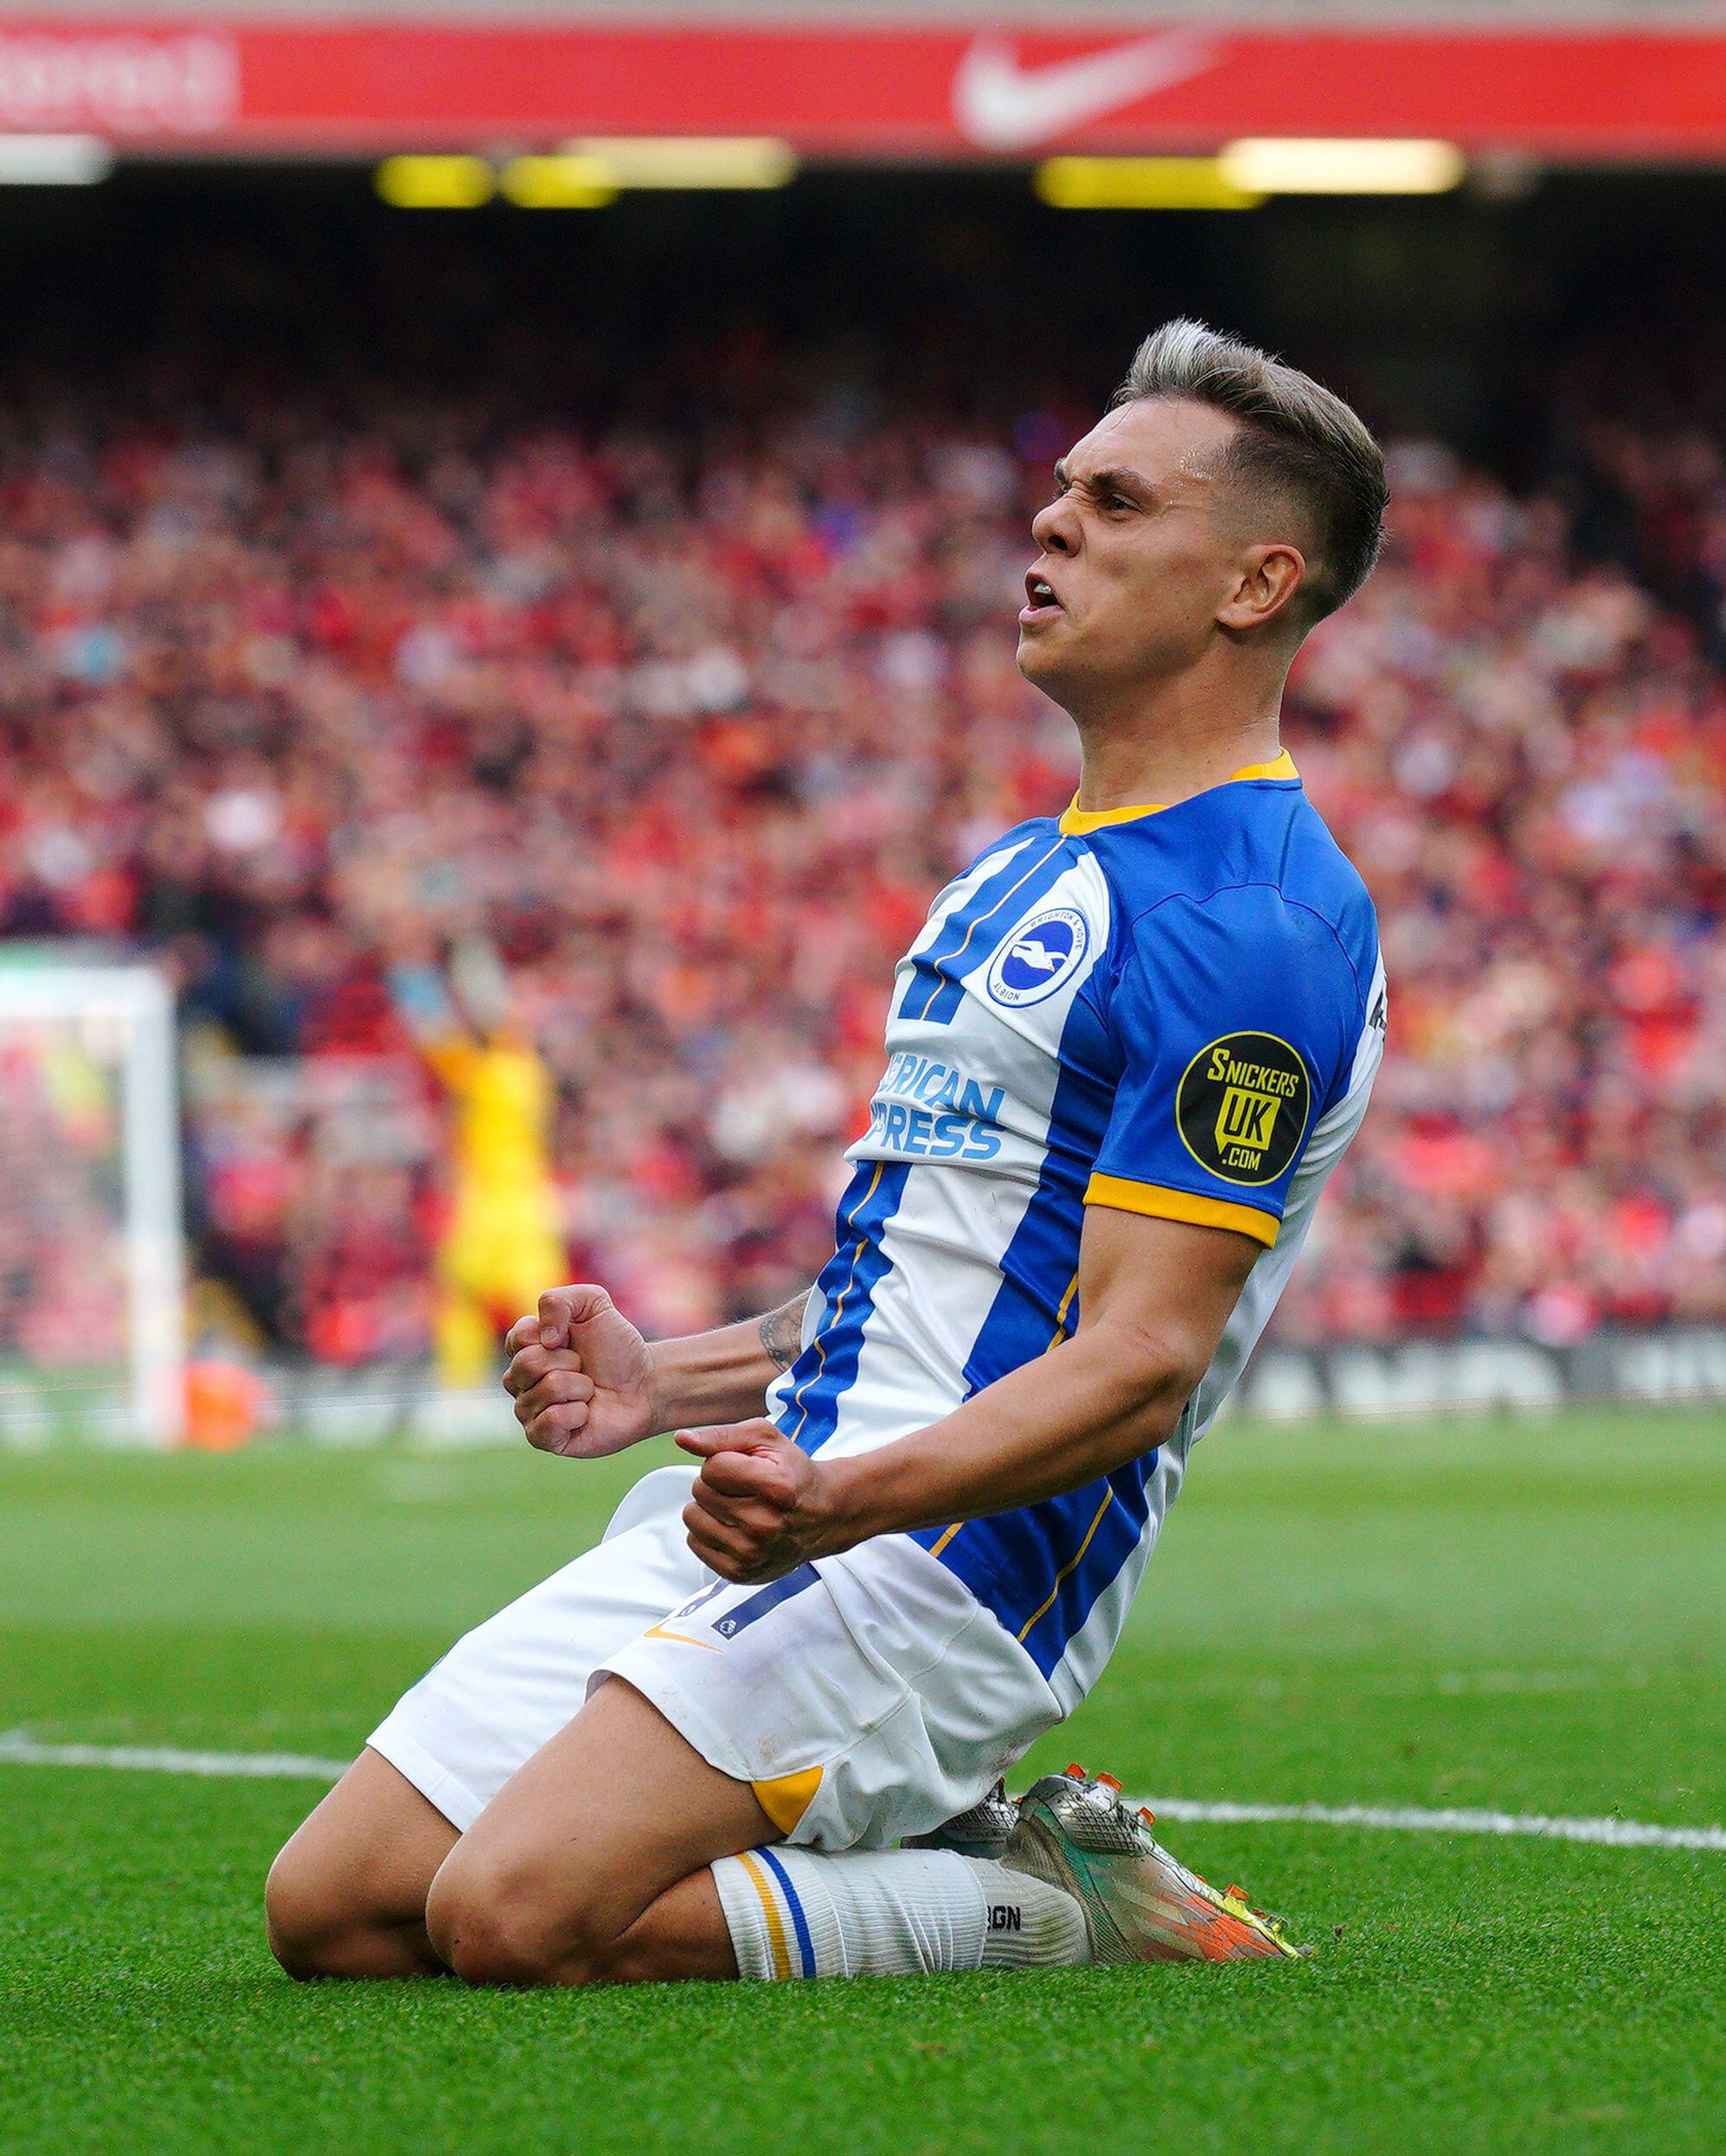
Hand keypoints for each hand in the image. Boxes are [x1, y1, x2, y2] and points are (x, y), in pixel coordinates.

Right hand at [503, 1285, 657, 1457]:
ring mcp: (530, 1411)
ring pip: (543, 1392)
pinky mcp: (545, 1439)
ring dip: (579, 1387)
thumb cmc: (617, 1348)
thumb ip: (558, 1300)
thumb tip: (544, 1338)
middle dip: (568, 1361)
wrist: (645, 1384)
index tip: (572, 1340)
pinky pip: (549, 1423)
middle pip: (527, 1364)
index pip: (517, 1338)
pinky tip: (586, 1413)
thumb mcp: (593, 1303)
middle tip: (585, 1368)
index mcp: (526, 1348)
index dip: (553, 1335)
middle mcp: (521, 1381)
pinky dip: (576, 1414)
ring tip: (589, 1390)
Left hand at [675, 1420, 841, 1582]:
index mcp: (776, 1487)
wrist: (821, 1515)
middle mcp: (765, 1525)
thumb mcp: (765, 1440)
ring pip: (692, 1517)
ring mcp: (751, 1553)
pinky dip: (709, 1531)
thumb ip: (721, 1436)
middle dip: (716, 1484)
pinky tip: (734, 1528)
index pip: (711, 1468)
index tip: (744, 1468)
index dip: (722, 1461)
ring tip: (738, 1507)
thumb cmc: (790, 1473)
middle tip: (743, 1489)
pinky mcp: (739, 1573)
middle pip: (700, 1491)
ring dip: (709, 1508)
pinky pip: (694, 1542)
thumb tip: (682, 1439)